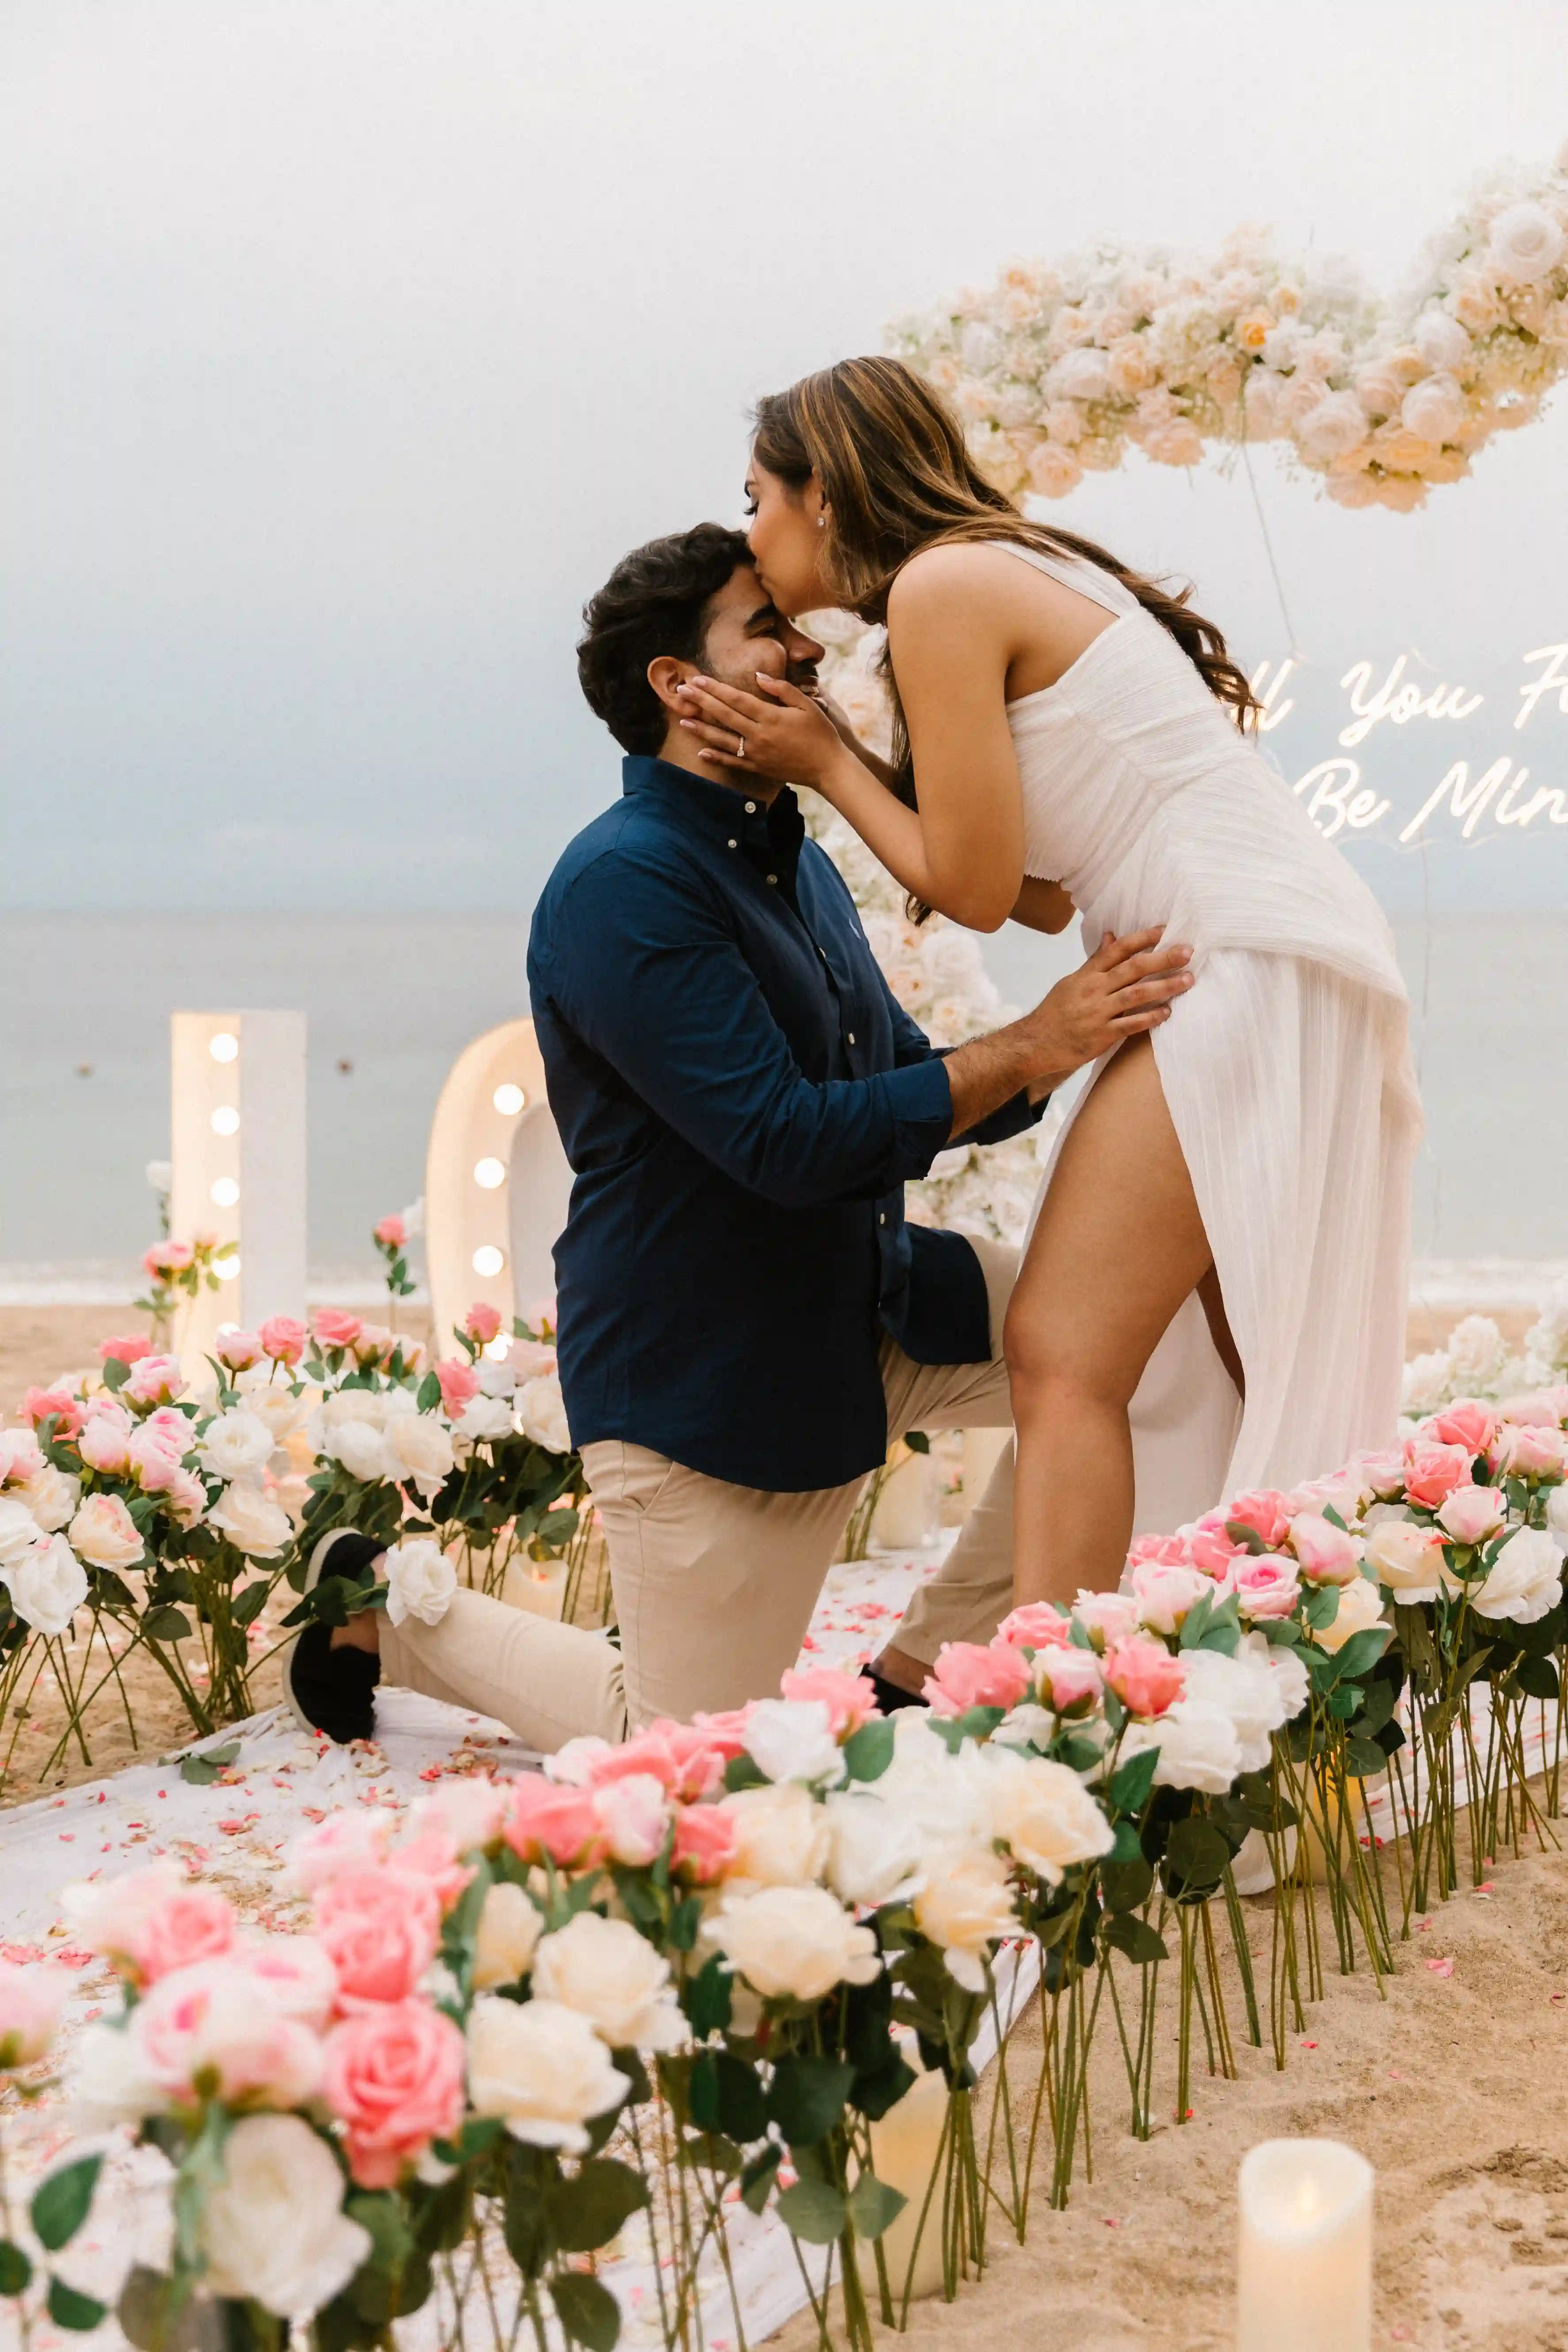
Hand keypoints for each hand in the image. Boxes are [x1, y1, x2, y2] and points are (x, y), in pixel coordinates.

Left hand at [675, 671, 847, 790]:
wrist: (829, 768)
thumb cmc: (821, 733)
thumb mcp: (807, 705)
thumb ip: (782, 689)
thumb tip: (758, 676)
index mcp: (770, 717)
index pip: (737, 699)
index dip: (716, 688)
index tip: (698, 679)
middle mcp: (759, 735)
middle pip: (724, 715)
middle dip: (701, 702)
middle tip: (682, 691)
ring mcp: (757, 753)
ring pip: (723, 740)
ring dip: (701, 729)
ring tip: (682, 720)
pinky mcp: (758, 768)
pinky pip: (733, 762)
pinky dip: (716, 757)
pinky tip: (701, 751)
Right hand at [1026, 927, 1193, 1075]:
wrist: (1036, 1043)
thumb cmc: (1056, 1012)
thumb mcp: (1073, 981)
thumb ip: (1096, 961)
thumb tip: (1111, 936)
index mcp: (1087, 974)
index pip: (1118, 949)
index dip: (1143, 938)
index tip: (1165, 930)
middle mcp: (1094, 990)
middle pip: (1133, 968)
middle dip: (1163, 958)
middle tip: (1188, 952)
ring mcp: (1098, 1012)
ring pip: (1137, 994)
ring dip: (1165, 986)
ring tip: (1188, 980)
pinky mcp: (1102, 1035)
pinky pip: (1131, 1024)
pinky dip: (1150, 1018)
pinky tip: (1167, 1012)